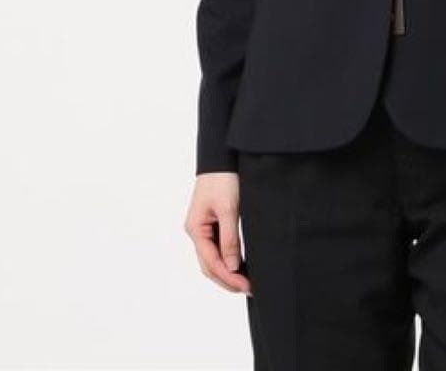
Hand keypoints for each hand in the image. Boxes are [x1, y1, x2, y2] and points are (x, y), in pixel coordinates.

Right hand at [184, 173, 251, 295]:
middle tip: (249, 289)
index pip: (210, 262)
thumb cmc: (223, 179)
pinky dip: (228, 259)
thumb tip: (231, 267)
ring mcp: (204, 228)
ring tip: (246, 282)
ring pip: (213, 258)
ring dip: (228, 272)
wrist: (222, 157)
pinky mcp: (213, 222)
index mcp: (196, 228)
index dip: (228, 277)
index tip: (246, 286)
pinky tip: (241, 265)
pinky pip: (218, 247)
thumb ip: (229, 238)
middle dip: (228, 279)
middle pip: (209, 265)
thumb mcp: (229, 209)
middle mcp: (197, 231)